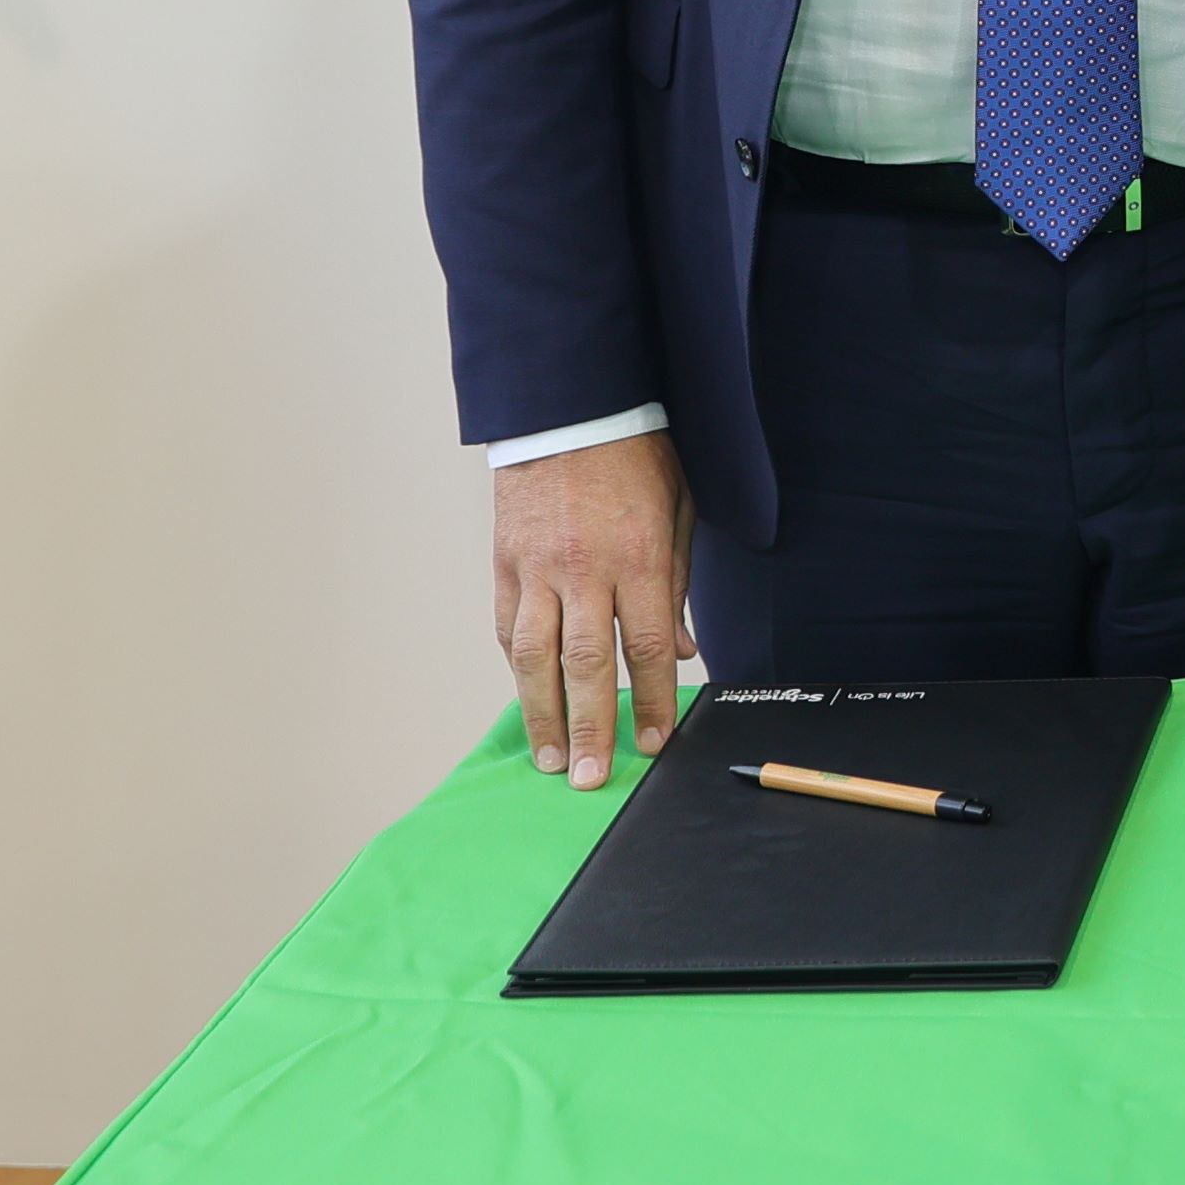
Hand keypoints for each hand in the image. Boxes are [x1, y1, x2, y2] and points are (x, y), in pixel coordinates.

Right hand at [492, 430, 693, 788]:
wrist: (571, 408)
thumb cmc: (637, 456)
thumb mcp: (679, 511)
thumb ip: (677, 584)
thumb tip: (680, 651)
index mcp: (638, 557)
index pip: (644, 647)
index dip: (650, 700)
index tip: (653, 740)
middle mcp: (584, 569)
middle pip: (585, 664)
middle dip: (590, 726)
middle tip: (590, 776)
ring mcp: (536, 568)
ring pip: (534, 656)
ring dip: (542, 713)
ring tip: (550, 757)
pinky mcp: (505, 563)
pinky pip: (508, 627)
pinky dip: (518, 667)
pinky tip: (528, 696)